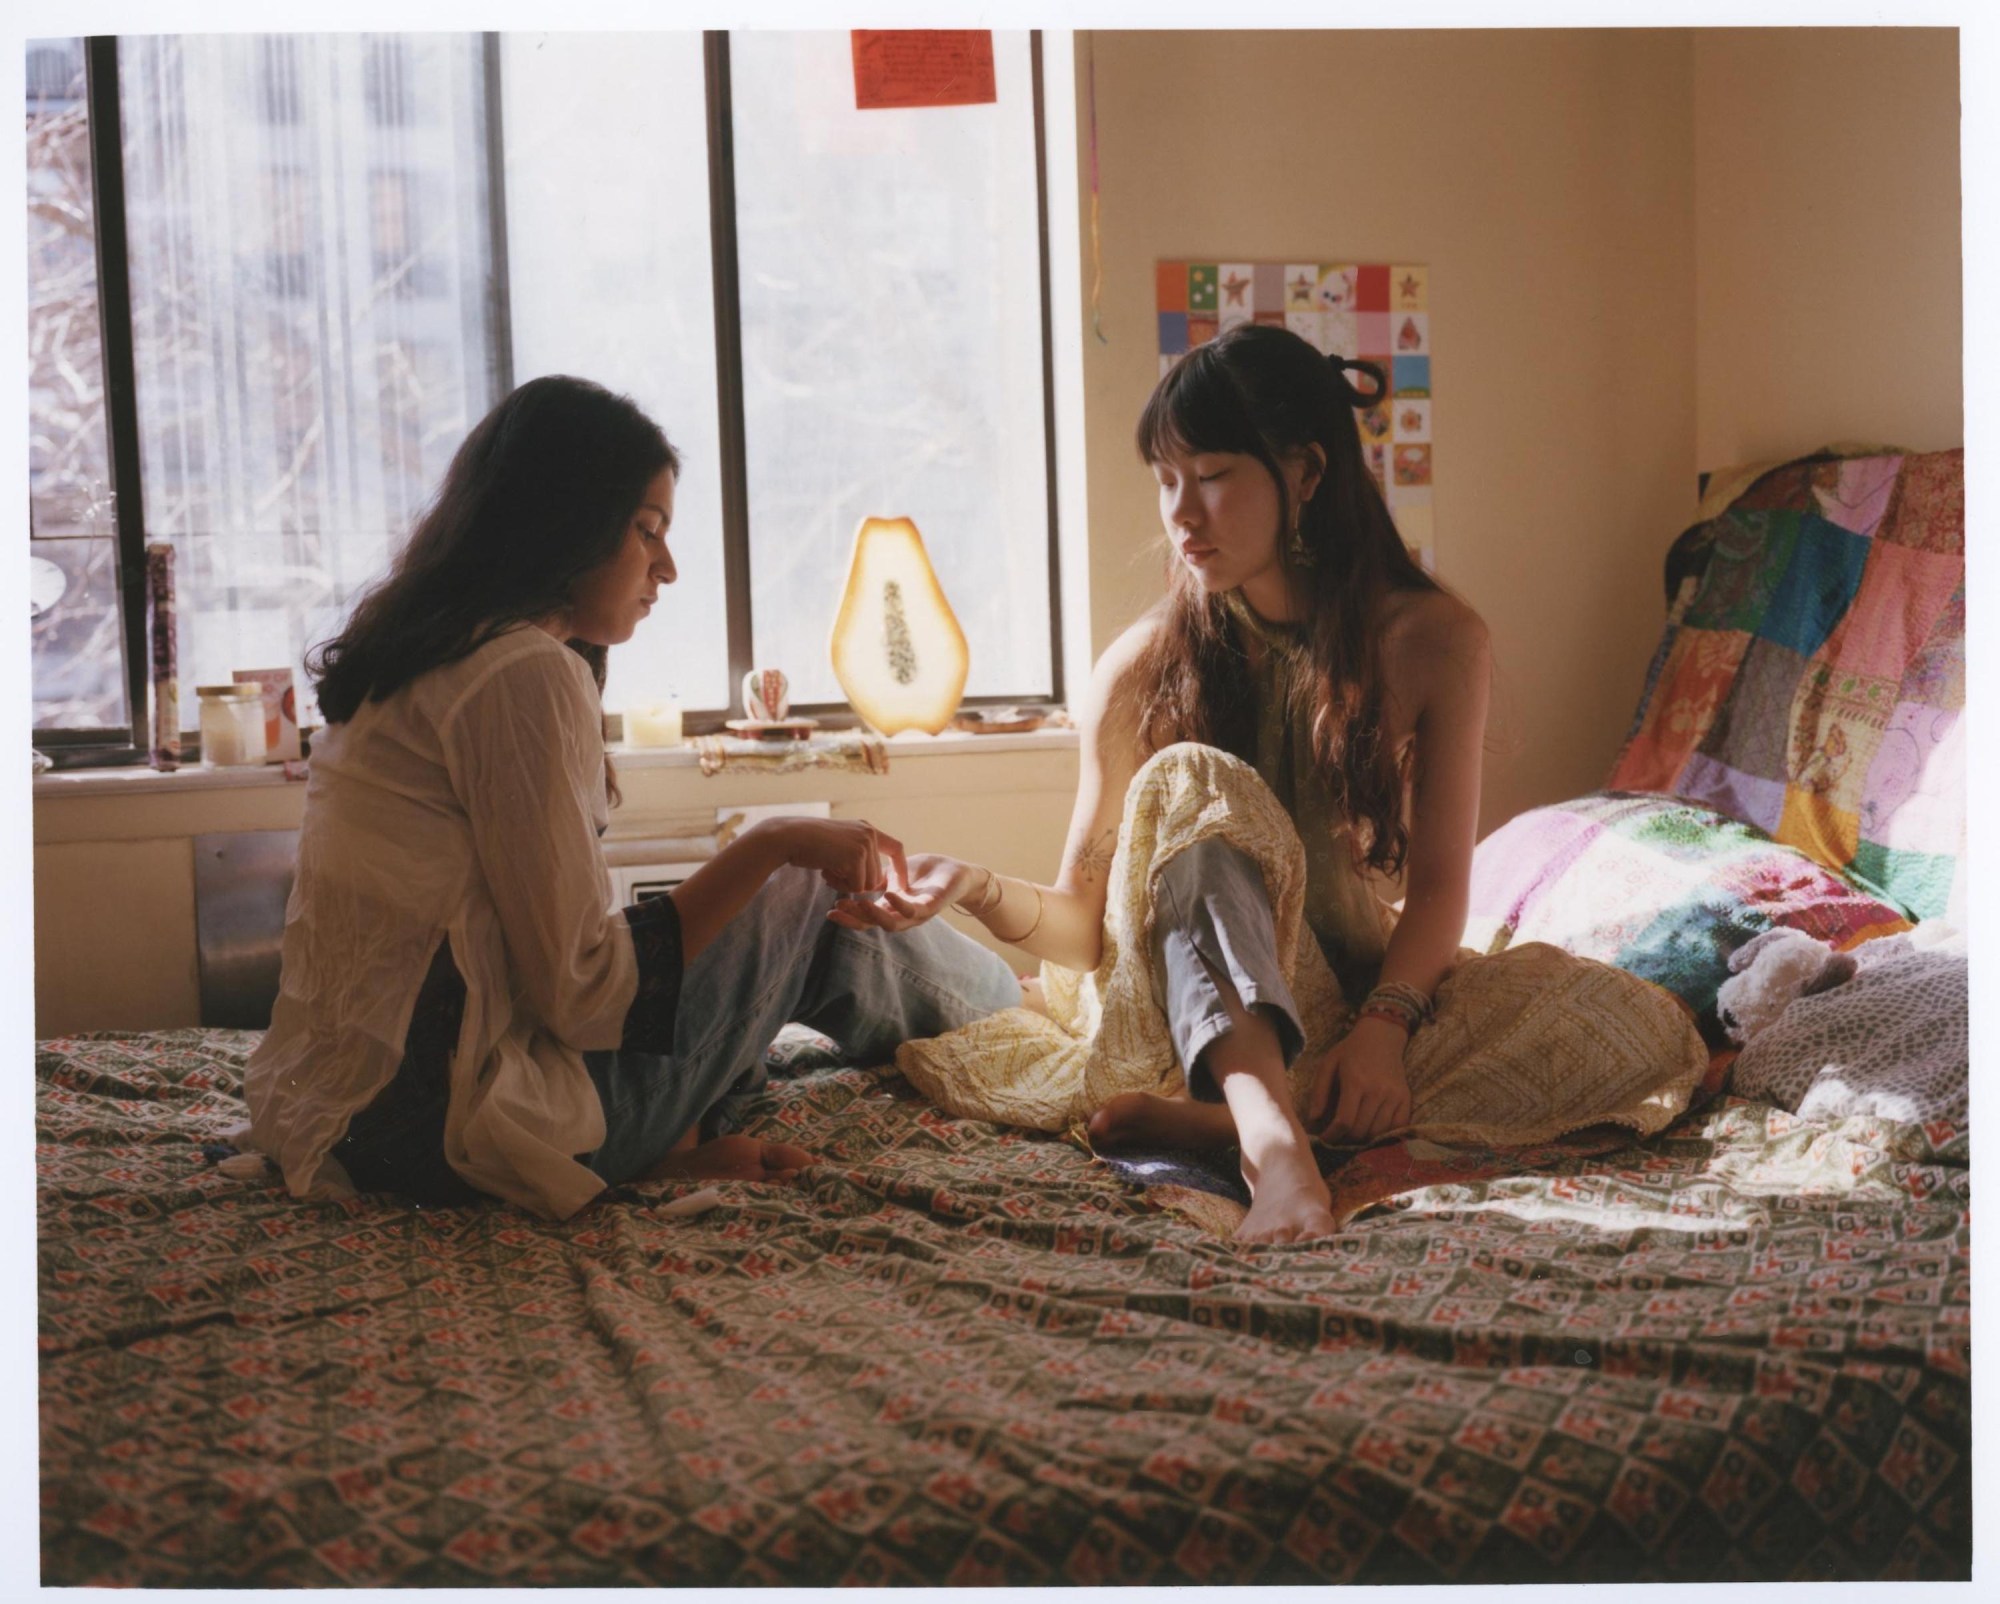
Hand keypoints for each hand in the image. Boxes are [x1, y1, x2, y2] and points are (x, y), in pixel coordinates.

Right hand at [761, 816, 903, 895]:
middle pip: (876, 875)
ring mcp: (864, 845)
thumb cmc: (809, 844)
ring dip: (846, 885)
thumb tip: (876, 883)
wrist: (790, 837)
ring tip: (828, 870)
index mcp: (867, 829)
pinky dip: (840, 885)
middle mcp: (869, 834)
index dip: (900, 867)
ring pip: (868, 884)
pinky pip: (856, 887)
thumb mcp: (839, 845)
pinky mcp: (856, 857)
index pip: (896, 848)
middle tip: (832, 873)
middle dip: (855, 882)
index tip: (902, 884)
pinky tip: (826, 871)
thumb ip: (858, 857)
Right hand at [826, 853, 981, 932]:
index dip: (848, 915)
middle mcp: (900, 915)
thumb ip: (874, 878)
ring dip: (874, 915)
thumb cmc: (923, 874)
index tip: (831, 909)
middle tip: (837, 908)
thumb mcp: (892, 874)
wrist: (954, 872)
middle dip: (854, 918)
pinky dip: (900, 904)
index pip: (865, 917)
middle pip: (874, 924)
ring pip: (892, 923)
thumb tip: (850, 873)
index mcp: (890, 908)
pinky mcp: (931, 907)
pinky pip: (913, 911)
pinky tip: (889, 894)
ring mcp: (916, 914)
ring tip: (859, 903)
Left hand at [1305, 1018, 1413, 1144]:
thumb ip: (1319, 1093)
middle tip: (1337, 1136)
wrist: (1382, 1036)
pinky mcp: (1406, 1098)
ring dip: (1363, 1139)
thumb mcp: (1328, 1065)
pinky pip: (1397, 1128)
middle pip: (1361, 1130)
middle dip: (1345, 1139)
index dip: (1332, 1136)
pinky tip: (1372, 1129)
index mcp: (1356, 1081)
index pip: (1344, 1121)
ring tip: (1352, 1133)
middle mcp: (1377, 1090)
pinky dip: (1383, 1134)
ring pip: (1378, 1133)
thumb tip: (1313, 1120)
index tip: (1325, 1139)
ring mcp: (1394, 1096)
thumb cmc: (1351, 1051)